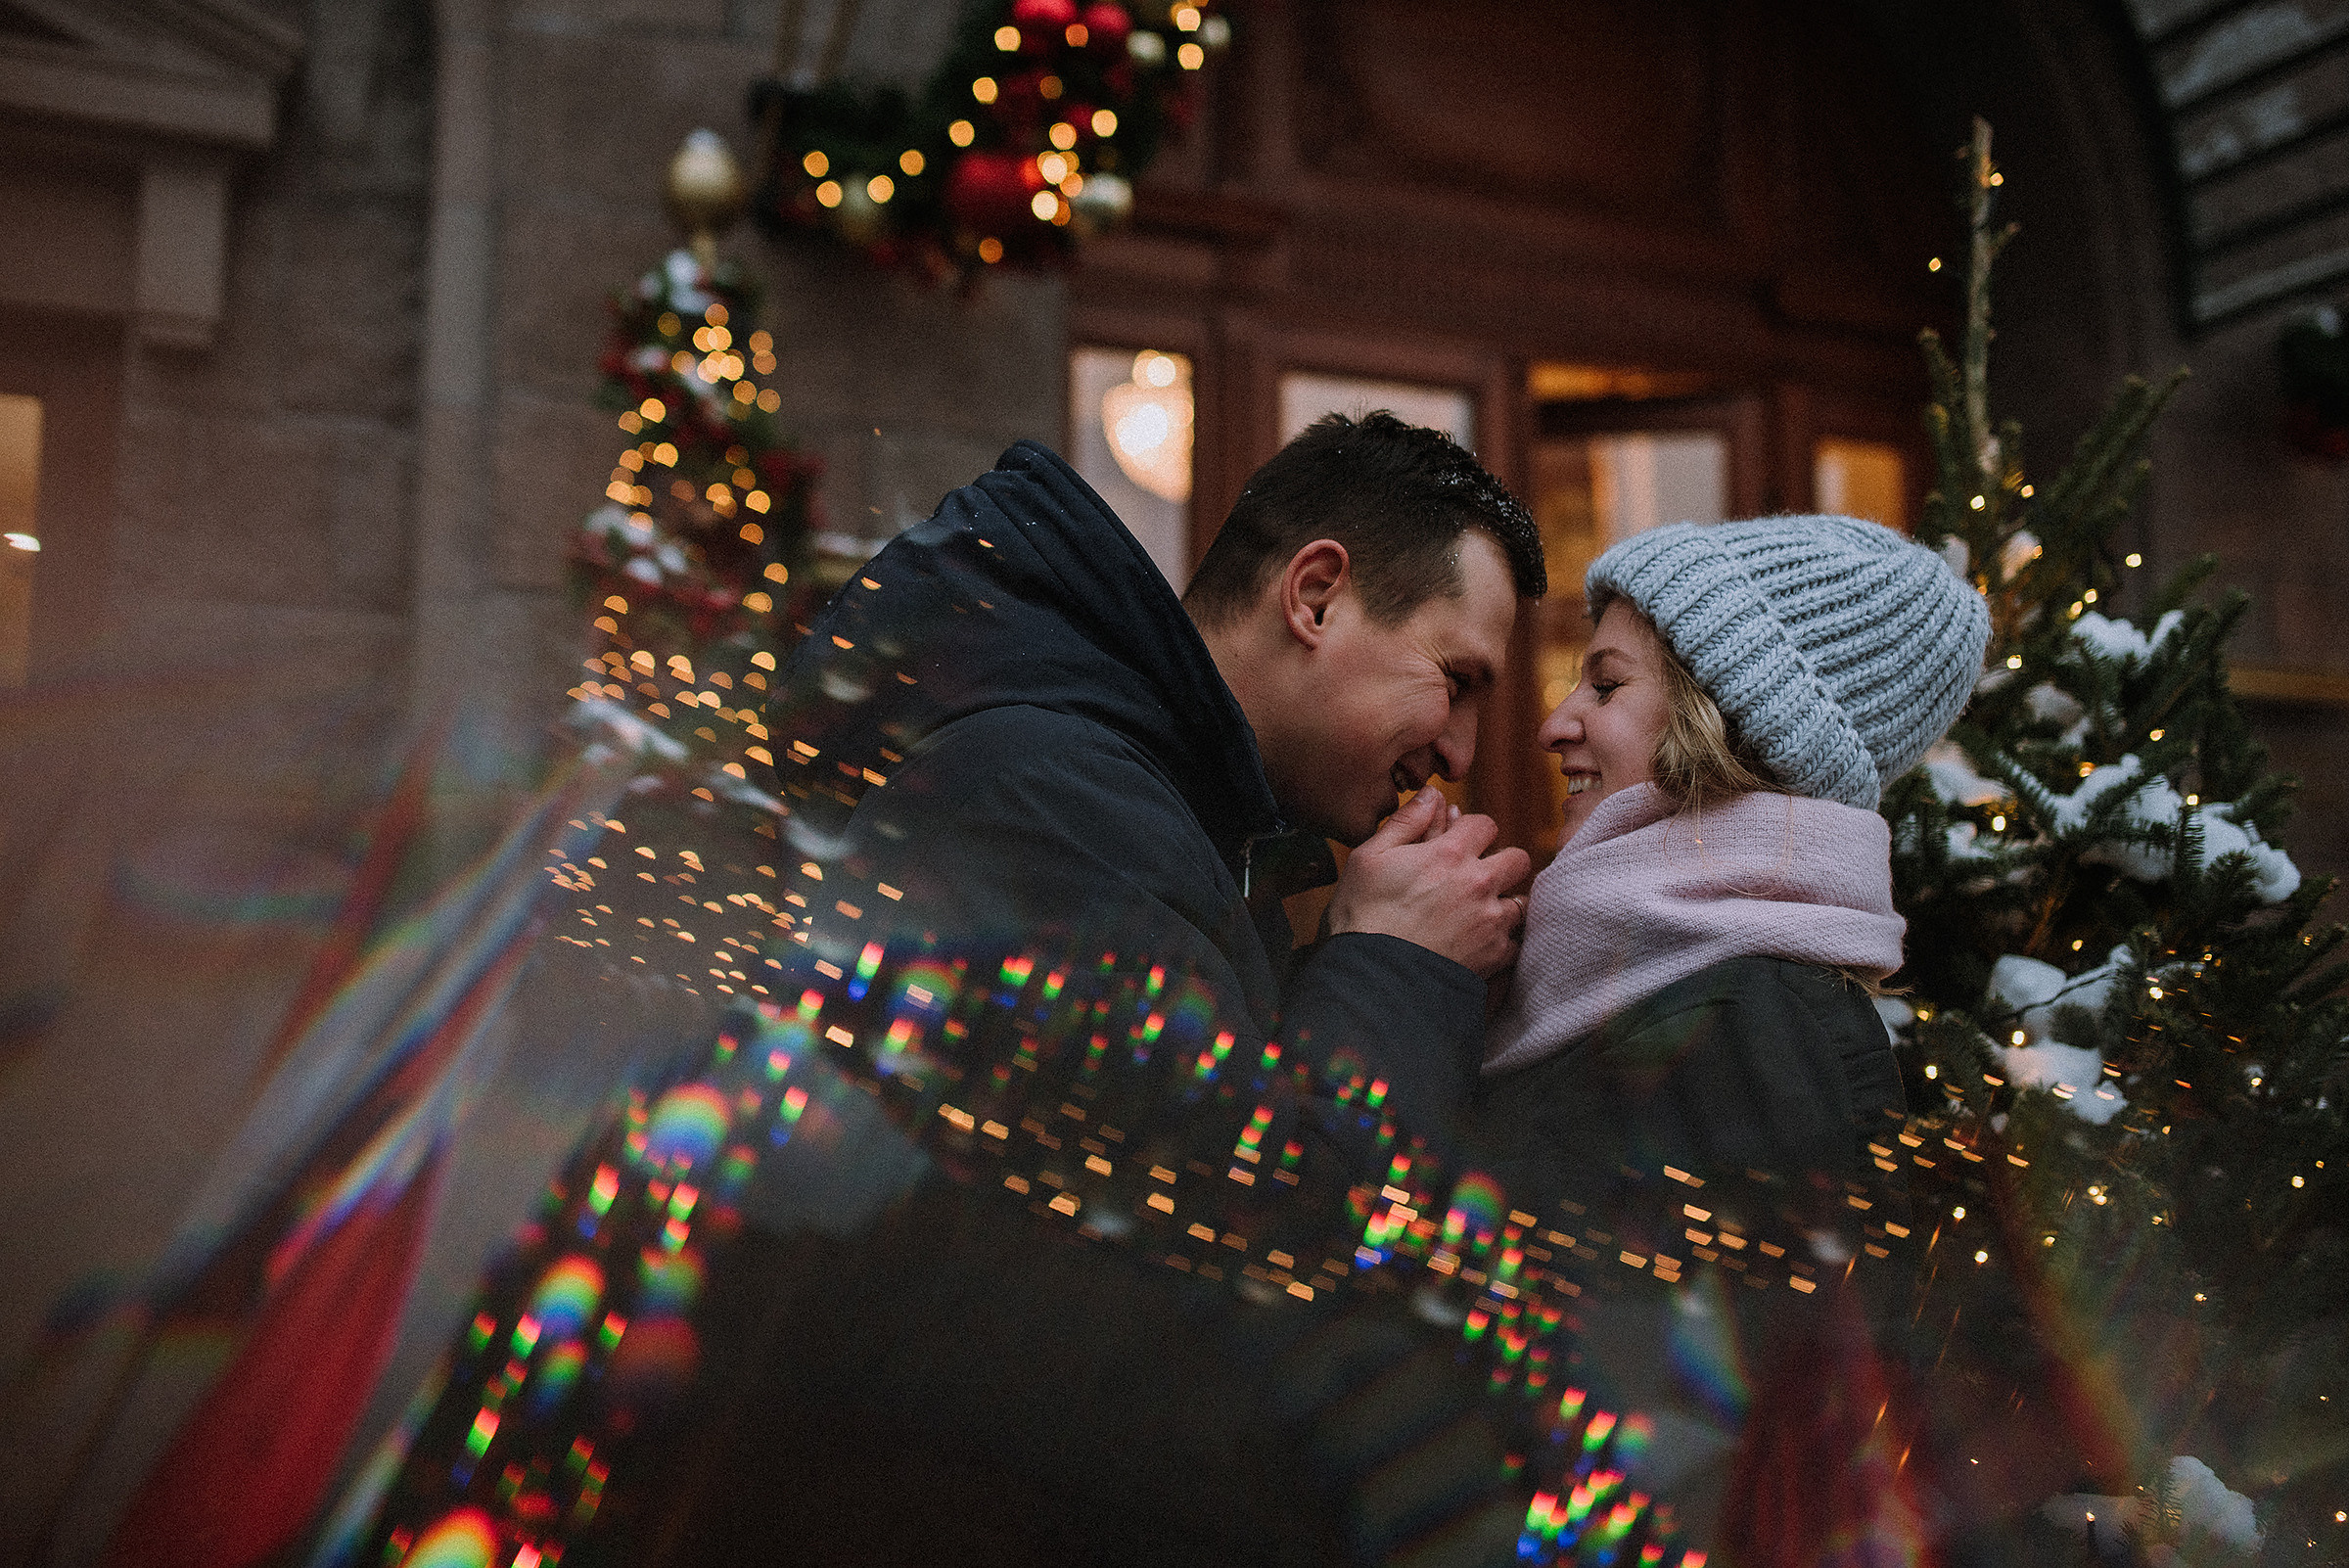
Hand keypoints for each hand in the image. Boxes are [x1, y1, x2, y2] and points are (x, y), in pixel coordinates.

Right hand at [1325, 788, 1530, 978]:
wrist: (1373, 978)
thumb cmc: (1362, 916)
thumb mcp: (1368, 857)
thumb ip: (1405, 821)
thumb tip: (1431, 794)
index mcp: (1450, 853)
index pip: (1485, 824)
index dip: (1472, 831)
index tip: (1458, 845)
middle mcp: (1479, 883)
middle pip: (1517, 859)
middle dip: (1501, 863)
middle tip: (1476, 878)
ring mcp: (1490, 920)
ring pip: (1521, 901)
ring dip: (1505, 903)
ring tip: (1479, 913)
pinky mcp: (1494, 956)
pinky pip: (1516, 942)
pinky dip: (1503, 942)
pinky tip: (1481, 944)